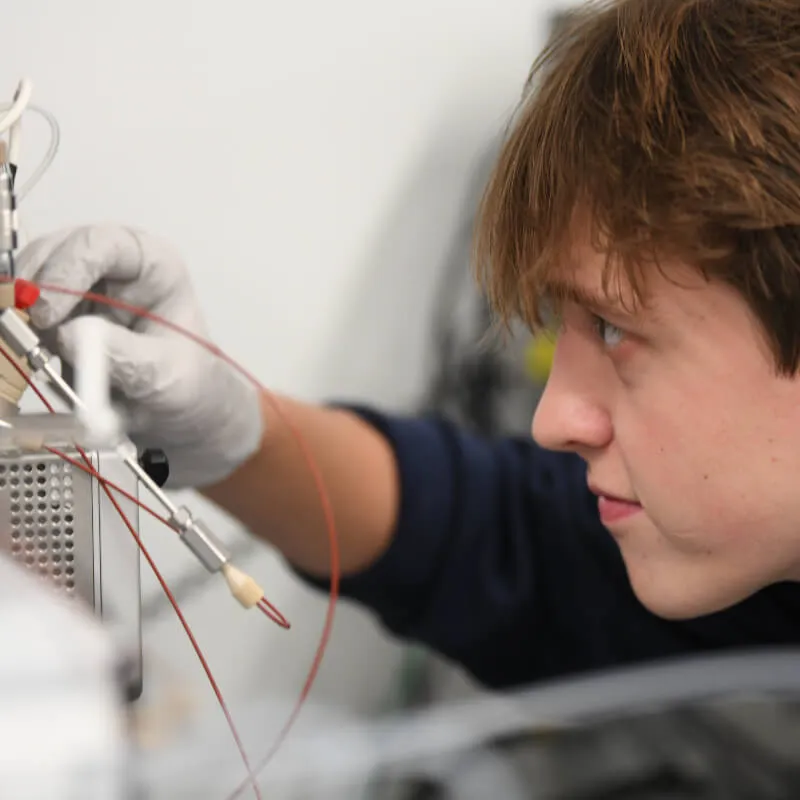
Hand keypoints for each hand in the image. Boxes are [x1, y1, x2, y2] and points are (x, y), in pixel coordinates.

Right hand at [16, 224, 263, 487]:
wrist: (174, 411)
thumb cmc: (184, 383)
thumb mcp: (164, 375)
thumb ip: (123, 355)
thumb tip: (70, 335)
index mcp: (153, 265)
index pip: (103, 243)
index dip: (68, 269)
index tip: (48, 312)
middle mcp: (114, 266)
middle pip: (54, 251)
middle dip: (33, 289)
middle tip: (28, 331)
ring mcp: (81, 286)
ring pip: (30, 279)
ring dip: (23, 314)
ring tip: (42, 352)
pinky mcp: (57, 312)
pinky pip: (23, 311)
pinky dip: (21, 331)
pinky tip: (40, 356)